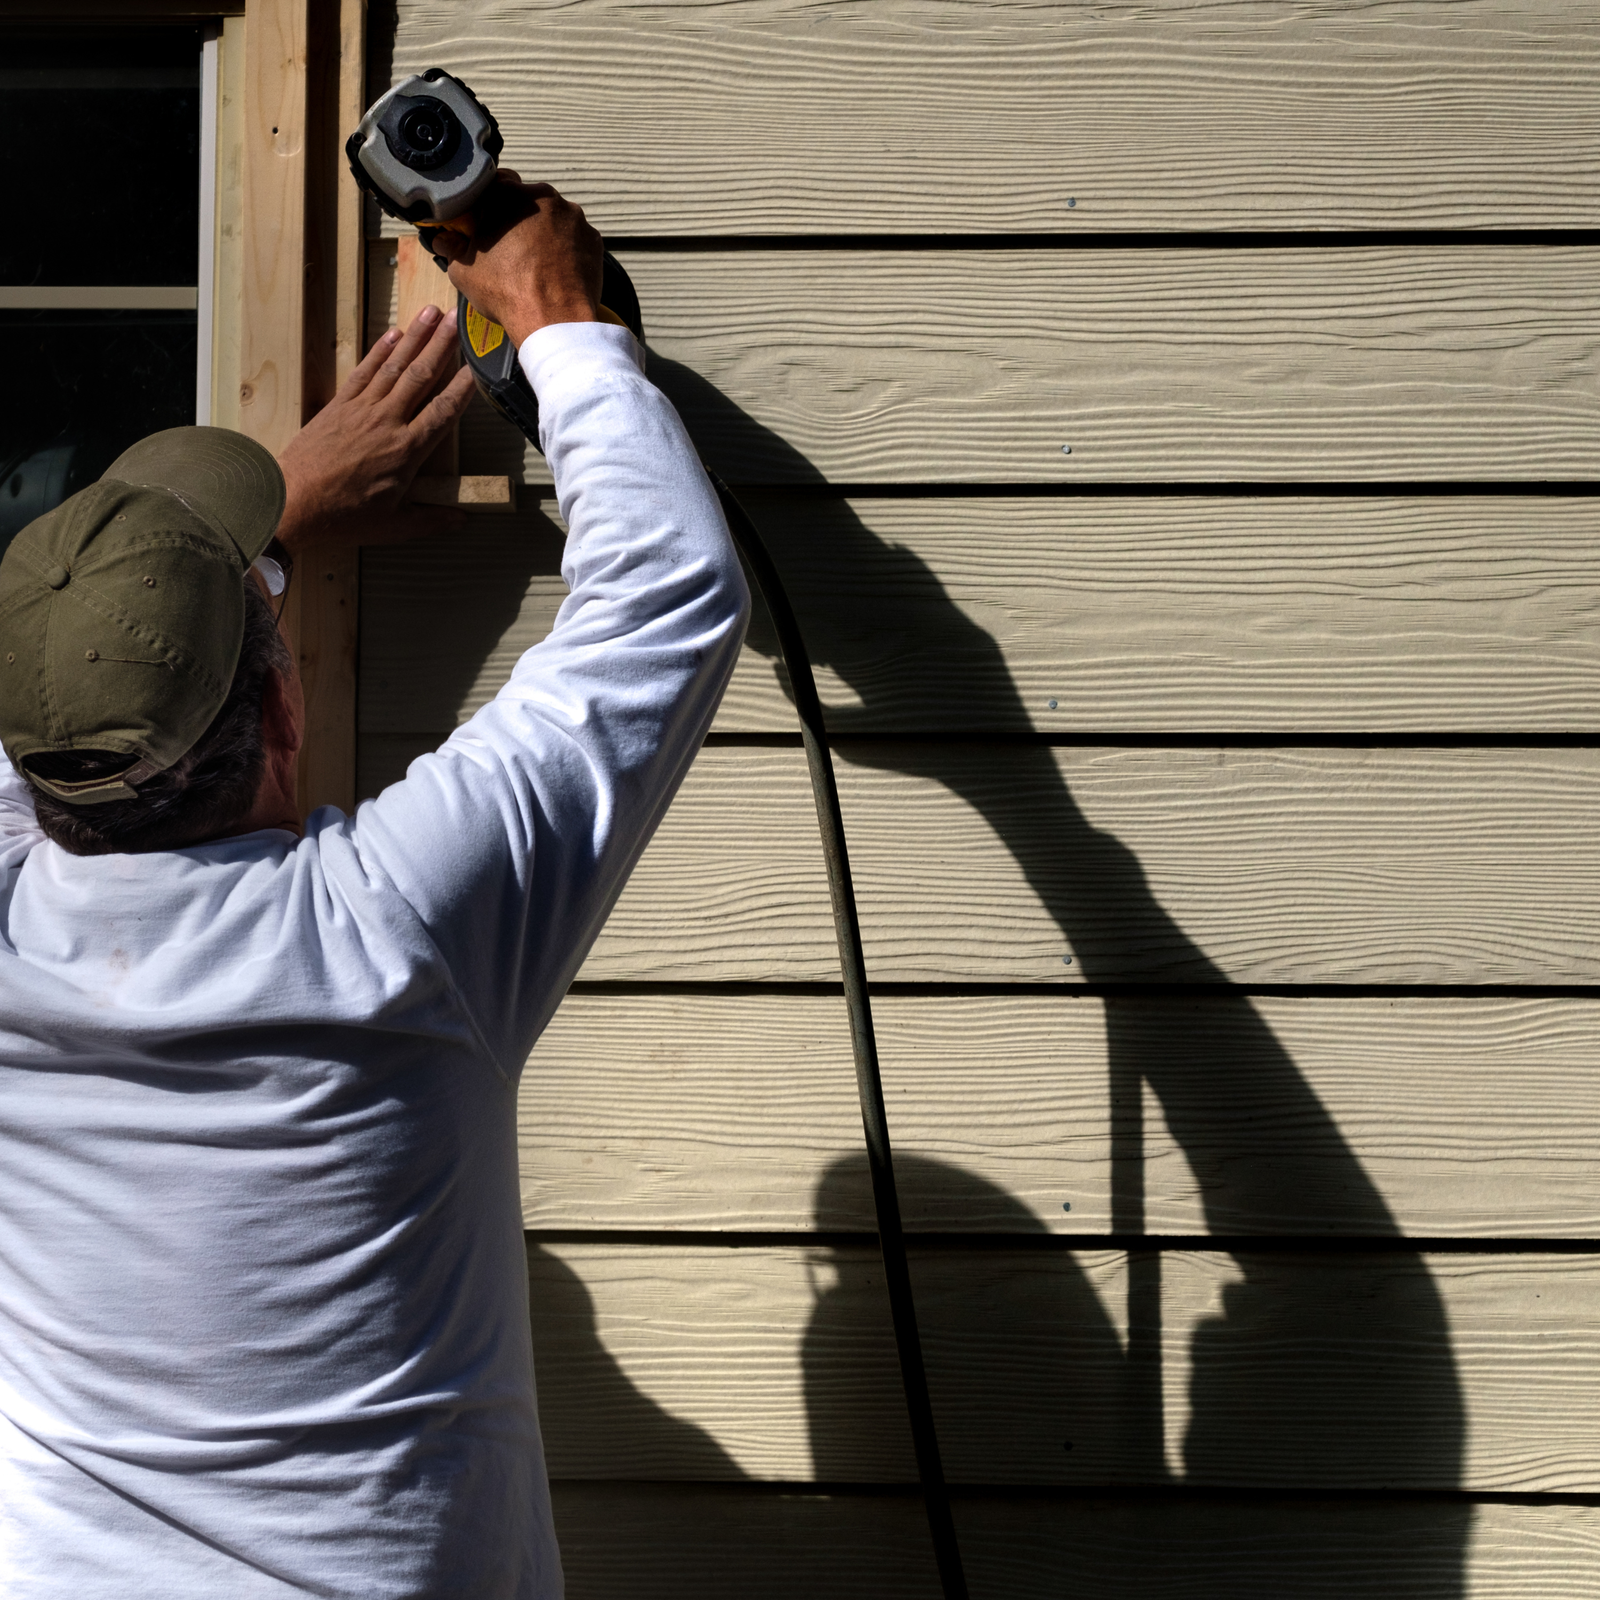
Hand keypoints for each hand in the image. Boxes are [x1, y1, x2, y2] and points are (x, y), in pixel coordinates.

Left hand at [274, 304, 475, 552]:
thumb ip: (430, 520)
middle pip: (421, 376)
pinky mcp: (339, 405)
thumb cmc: (343, 517)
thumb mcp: (393, 526)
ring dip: (415, 336)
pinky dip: (380, 351)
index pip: (442, 413)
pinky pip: (364, 371)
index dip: (462, 389)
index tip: (478, 367)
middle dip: (442, 345)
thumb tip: (462, 521)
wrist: (291, 502)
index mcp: (406, 452)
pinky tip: (394, 334)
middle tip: (459, 318)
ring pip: (395, 366)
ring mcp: (361, 409)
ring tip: (432, 312)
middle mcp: (387, 422)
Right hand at [431, 174, 602, 347]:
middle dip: (519, 219)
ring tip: (536, 263)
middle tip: (511, 247)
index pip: (495, 184)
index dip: (489, 204)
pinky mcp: (593, 238)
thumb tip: (444, 240)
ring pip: (554, 219)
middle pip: (527, 201)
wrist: (553, 320)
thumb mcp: (464, 270)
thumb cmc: (506, 291)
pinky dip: (567, 250)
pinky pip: (575, 238)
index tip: (487, 222)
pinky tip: (557, 271)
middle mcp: (543, 196)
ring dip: (545, 234)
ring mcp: (573, 216)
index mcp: (508, 194)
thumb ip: (452, 247)